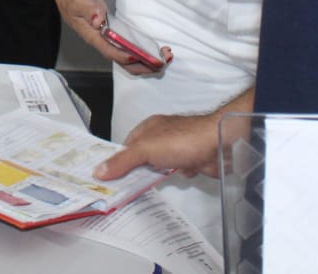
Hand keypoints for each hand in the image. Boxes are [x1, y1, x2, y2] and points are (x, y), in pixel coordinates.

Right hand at [53, 0, 170, 74]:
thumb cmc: (76, 0)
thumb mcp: (79, 1)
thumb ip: (88, 9)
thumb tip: (97, 20)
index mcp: (93, 37)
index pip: (109, 51)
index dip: (123, 55)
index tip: (137, 57)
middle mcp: (104, 44)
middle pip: (124, 63)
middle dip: (143, 66)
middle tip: (161, 63)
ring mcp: (111, 44)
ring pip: (131, 61)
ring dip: (148, 63)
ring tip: (166, 58)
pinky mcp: (117, 41)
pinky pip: (132, 53)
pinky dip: (146, 56)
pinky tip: (159, 53)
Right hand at [94, 111, 227, 180]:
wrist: (218, 145)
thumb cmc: (183, 140)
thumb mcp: (146, 150)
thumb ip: (123, 161)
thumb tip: (99, 170)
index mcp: (148, 128)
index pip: (126, 145)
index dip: (118, 161)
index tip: (107, 178)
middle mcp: (162, 135)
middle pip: (142, 156)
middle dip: (136, 170)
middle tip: (122, 189)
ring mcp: (178, 147)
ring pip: (160, 164)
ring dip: (155, 174)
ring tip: (143, 189)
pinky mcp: (191, 158)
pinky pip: (177, 170)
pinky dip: (175, 176)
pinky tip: (173, 180)